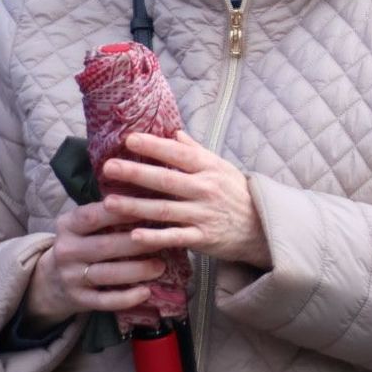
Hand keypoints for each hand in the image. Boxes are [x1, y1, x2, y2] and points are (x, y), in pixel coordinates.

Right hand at [25, 202, 167, 328]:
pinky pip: (104, 301)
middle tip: (166, 240)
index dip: (120, 212)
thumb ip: (107, 212)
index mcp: (68, 226)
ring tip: (161, 266)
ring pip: (107, 274)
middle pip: (105, 246)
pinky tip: (146, 292)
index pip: (92, 216)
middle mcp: (66, 251)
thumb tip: (148, 197)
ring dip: (137, 270)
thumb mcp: (83, 224)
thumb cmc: (82, 243)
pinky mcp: (79, 300)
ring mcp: (71, 277)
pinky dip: (126, 298)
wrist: (51, 281)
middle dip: (138, 243)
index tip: (148, 208)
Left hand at [101, 130, 271, 268]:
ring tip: (108, 202)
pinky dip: (155, 237)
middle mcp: (206, 189)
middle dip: (136, 173)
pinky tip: (134, 236)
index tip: (130, 139)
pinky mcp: (203, 238)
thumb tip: (174, 133)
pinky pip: (175, 237)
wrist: (262, 227)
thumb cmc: (236, 194)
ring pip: (165, 210)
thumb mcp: (222, 167)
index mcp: (210, 169)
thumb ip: (196, 151)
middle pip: (166, 180)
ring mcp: (204, 215)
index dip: (154, 146)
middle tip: (109, 167)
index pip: (178, 154)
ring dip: (135, 206)